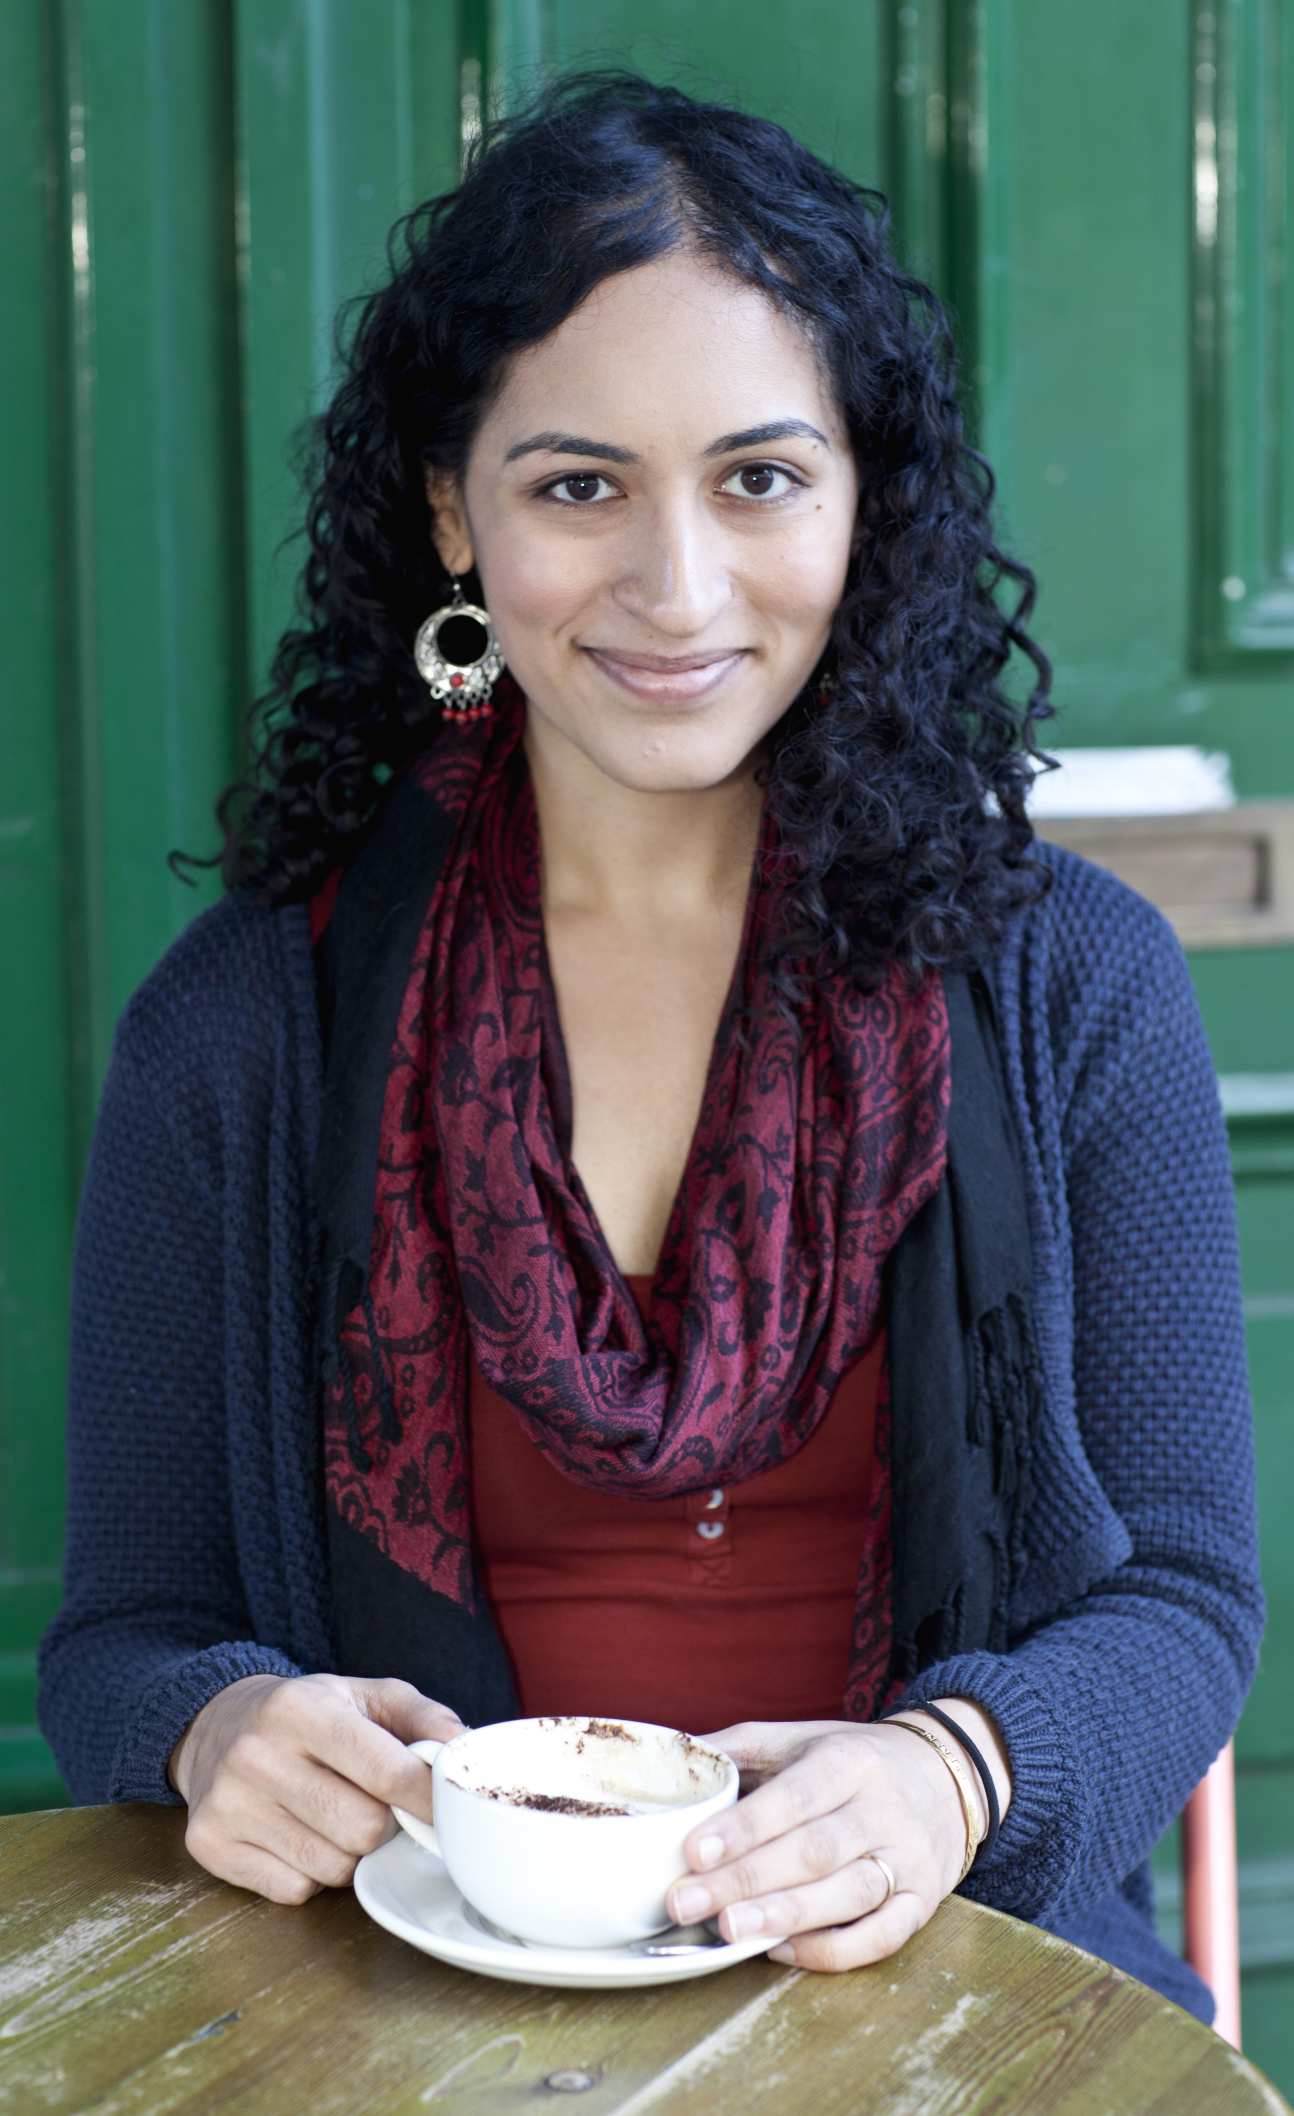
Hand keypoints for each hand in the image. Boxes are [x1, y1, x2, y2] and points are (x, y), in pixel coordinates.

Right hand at [169, 1672, 464, 1904]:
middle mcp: (257, 1754)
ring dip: (349, 1852)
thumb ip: (422, 1717)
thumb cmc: (310, 1714)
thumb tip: (463, 1749)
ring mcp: (228, 1803)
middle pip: (363, 1829)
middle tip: (375, 1805)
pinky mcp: (210, 1844)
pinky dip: (309, 1874)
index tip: (449, 1812)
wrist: (218, 1725)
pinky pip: (293, 1889)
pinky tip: (298, 1835)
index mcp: (303, 1709)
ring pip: (331, 1866)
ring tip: (334, 1816)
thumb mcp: (366, 1695)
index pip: (386, 1772)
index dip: (428, 1800)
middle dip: (384, 1825)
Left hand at [664, 1716, 976, 1971]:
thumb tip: (676, 1758)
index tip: (694, 1851)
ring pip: (848, 1893)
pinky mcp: (924, 1901)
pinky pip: (881, 1935)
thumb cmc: (854, 1760)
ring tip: (730, 1932)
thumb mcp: (803, 1737)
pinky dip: (831, 1950)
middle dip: (746, 1880)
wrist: (947, 1776)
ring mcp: (907, 1858)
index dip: (745, 1827)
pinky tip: (780, 1950)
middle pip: (814, 1850)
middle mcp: (882, 1808)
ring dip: (786, 1916)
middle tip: (686, 1903)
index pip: (795, 1796)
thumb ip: (742, 1748)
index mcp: (848, 1760)